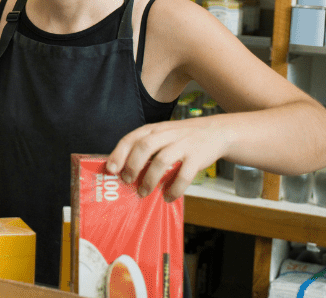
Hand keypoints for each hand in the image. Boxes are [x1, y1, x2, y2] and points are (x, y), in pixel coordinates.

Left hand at [104, 117, 232, 201]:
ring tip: (144, 192)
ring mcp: (183, 145)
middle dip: (132, 165)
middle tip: (127, 181)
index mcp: (153, 129)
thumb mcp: (161, 135)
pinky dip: (174, 189)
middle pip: (144, 147)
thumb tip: (121, 170)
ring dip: (150, 179)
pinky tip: (167, 196)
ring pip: (162, 160)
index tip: (110, 169)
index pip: (131, 138)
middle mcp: (166, 134)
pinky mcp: (197, 157)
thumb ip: (144, 147)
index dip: (118, 154)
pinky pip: (184, 175)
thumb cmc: (181, 137)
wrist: (215, 132)